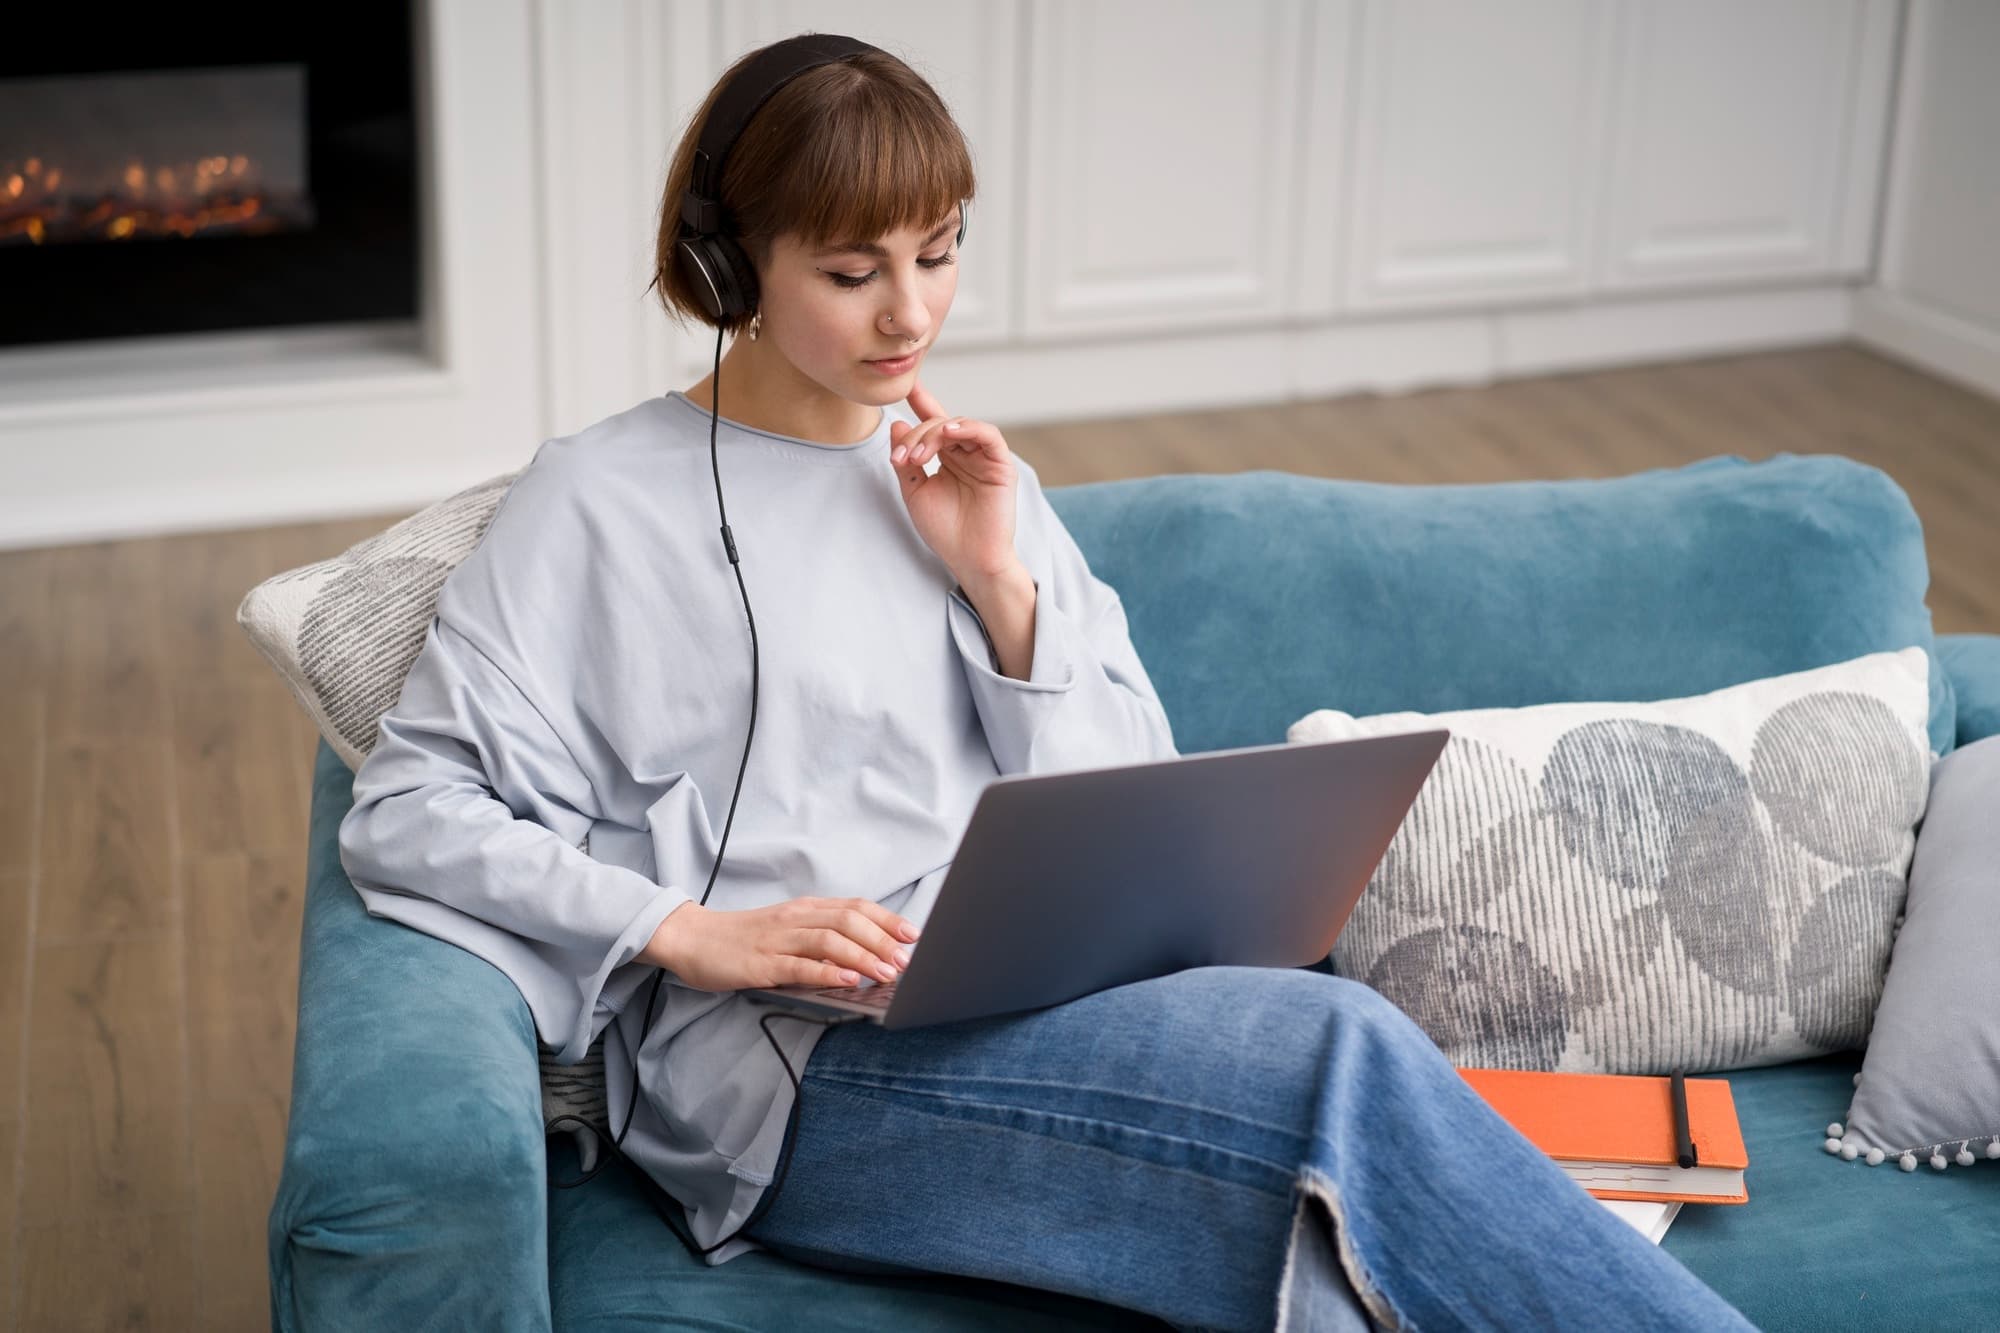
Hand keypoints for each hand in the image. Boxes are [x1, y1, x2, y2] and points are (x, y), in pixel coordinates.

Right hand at [640, 897, 921, 991]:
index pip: (855, 907)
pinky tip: (848, 981)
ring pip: (830, 941)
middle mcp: (796, 918)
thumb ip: (820, 939)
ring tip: (886, 972)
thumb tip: (863, 957)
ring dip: (863, 956)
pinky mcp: (762, 963)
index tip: (912, 935)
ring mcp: (778, 939)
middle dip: (882, 940)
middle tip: (906, 960)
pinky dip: (828, 972)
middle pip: (849, 921)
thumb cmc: (743, 939)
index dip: (887, 920)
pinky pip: (801, 966)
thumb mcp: (787, 931)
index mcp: (805, 909)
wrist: (691, 938)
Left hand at [889, 379, 1019, 583]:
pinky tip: (950, 432)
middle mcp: (966, 453)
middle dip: (917, 435)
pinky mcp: (1001, 465)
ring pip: (960, 425)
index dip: (920, 402)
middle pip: (941, 423)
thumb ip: (906, 461)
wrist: (969, 559)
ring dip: (935, 434)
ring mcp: (984, 457)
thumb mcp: (914, 492)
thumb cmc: (945, 531)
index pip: (934, 423)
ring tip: (918, 457)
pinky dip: (969, 428)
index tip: (903, 387)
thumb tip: (896, 425)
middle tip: (901, 457)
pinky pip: (988, 435)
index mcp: (948, 457)